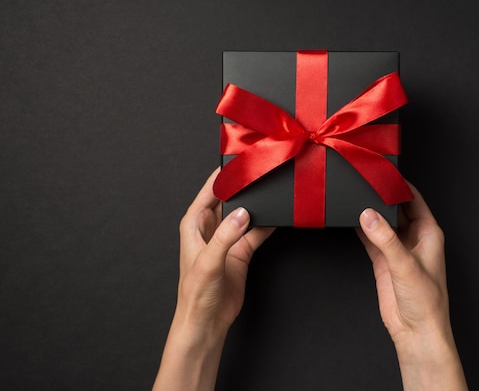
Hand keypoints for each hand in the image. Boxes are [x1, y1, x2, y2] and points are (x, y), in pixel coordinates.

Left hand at [154, 168, 273, 390]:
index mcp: (194, 224)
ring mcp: (228, 239)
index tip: (240, 162)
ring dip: (257, 206)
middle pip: (229, 199)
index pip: (209, 192)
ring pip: (245, 214)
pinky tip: (277, 217)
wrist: (206, 321)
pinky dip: (267, 225)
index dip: (223, 176)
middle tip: (261, 174)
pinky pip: (257, 232)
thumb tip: (243, 214)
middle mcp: (211, 228)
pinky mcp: (242, 251)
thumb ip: (225, 236)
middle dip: (244, 188)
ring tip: (272, 192)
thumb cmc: (195, 294)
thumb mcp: (208, 262)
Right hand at [357, 182, 466, 390]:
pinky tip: (349, 219)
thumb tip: (367, 215)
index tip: (382, 171)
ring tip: (353, 196)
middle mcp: (413, 238)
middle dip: (380, 196)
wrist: (416, 332)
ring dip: (369, 213)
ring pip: (381, 222)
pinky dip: (360, 229)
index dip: (399, 184)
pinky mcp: (383, 261)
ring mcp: (397, 249)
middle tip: (363, 180)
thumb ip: (385, 239)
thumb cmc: (426, 302)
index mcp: (429, 233)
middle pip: (395, 208)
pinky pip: (370, 238)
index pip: (414, 199)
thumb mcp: (406, 265)